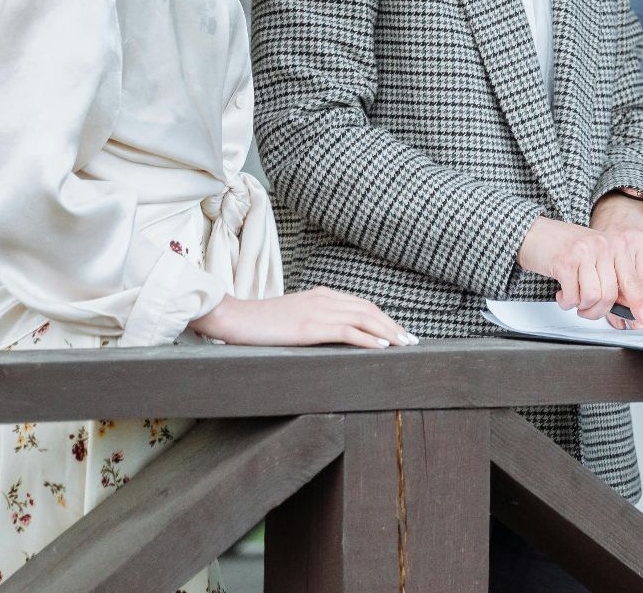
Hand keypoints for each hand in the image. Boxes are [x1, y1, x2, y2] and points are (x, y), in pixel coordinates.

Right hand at [192, 287, 413, 348]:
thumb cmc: (258, 323)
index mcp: (321, 295)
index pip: (361, 304)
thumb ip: (312, 320)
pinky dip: (369, 339)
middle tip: (411, 340)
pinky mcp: (309, 327)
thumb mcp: (292, 318)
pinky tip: (383, 347)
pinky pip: (347, 331)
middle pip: (369, 309)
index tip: (398, 331)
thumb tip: (331, 336)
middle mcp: (324, 298)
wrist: (231, 317)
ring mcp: (317, 311)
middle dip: (393, 324)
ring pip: (364, 318)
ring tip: (405, 344)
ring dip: (389, 331)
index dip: (383, 317)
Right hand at [517, 211, 642, 325]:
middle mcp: (603, 246)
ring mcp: (584, 252)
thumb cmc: (565, 247)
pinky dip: (566, 302)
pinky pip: (573, 296)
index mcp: (616, 245)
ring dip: (581, 306)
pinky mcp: (565, 261)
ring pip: (593, 297)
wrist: (533, 232)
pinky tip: (562, 292)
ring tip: (573, 298)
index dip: (639, 303)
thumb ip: (614, 277)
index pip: (633, 280)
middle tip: (586, 310)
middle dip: (597, 311)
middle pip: (611, 295)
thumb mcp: (596, 256)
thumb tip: (630, 308)